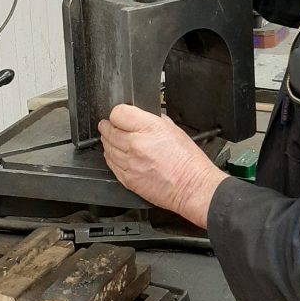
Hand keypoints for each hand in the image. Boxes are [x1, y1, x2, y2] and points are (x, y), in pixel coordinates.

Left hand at [98, 104, 228, 228]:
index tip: (119, 115)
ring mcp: (130, 163)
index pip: (118, 113)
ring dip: (108, 142)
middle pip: (108, 130)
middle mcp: (136, 145)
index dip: (117, 113)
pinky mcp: (128, 179)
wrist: (192, 187)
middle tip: (110, 125)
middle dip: (109, 126)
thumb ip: (153, 120)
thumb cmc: (188, 161)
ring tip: (113, 139)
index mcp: (149, 129)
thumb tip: (139, 116)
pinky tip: (118, 155)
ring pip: (107, 147)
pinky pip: (111, 165)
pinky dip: (112, 158)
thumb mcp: (174, 129)